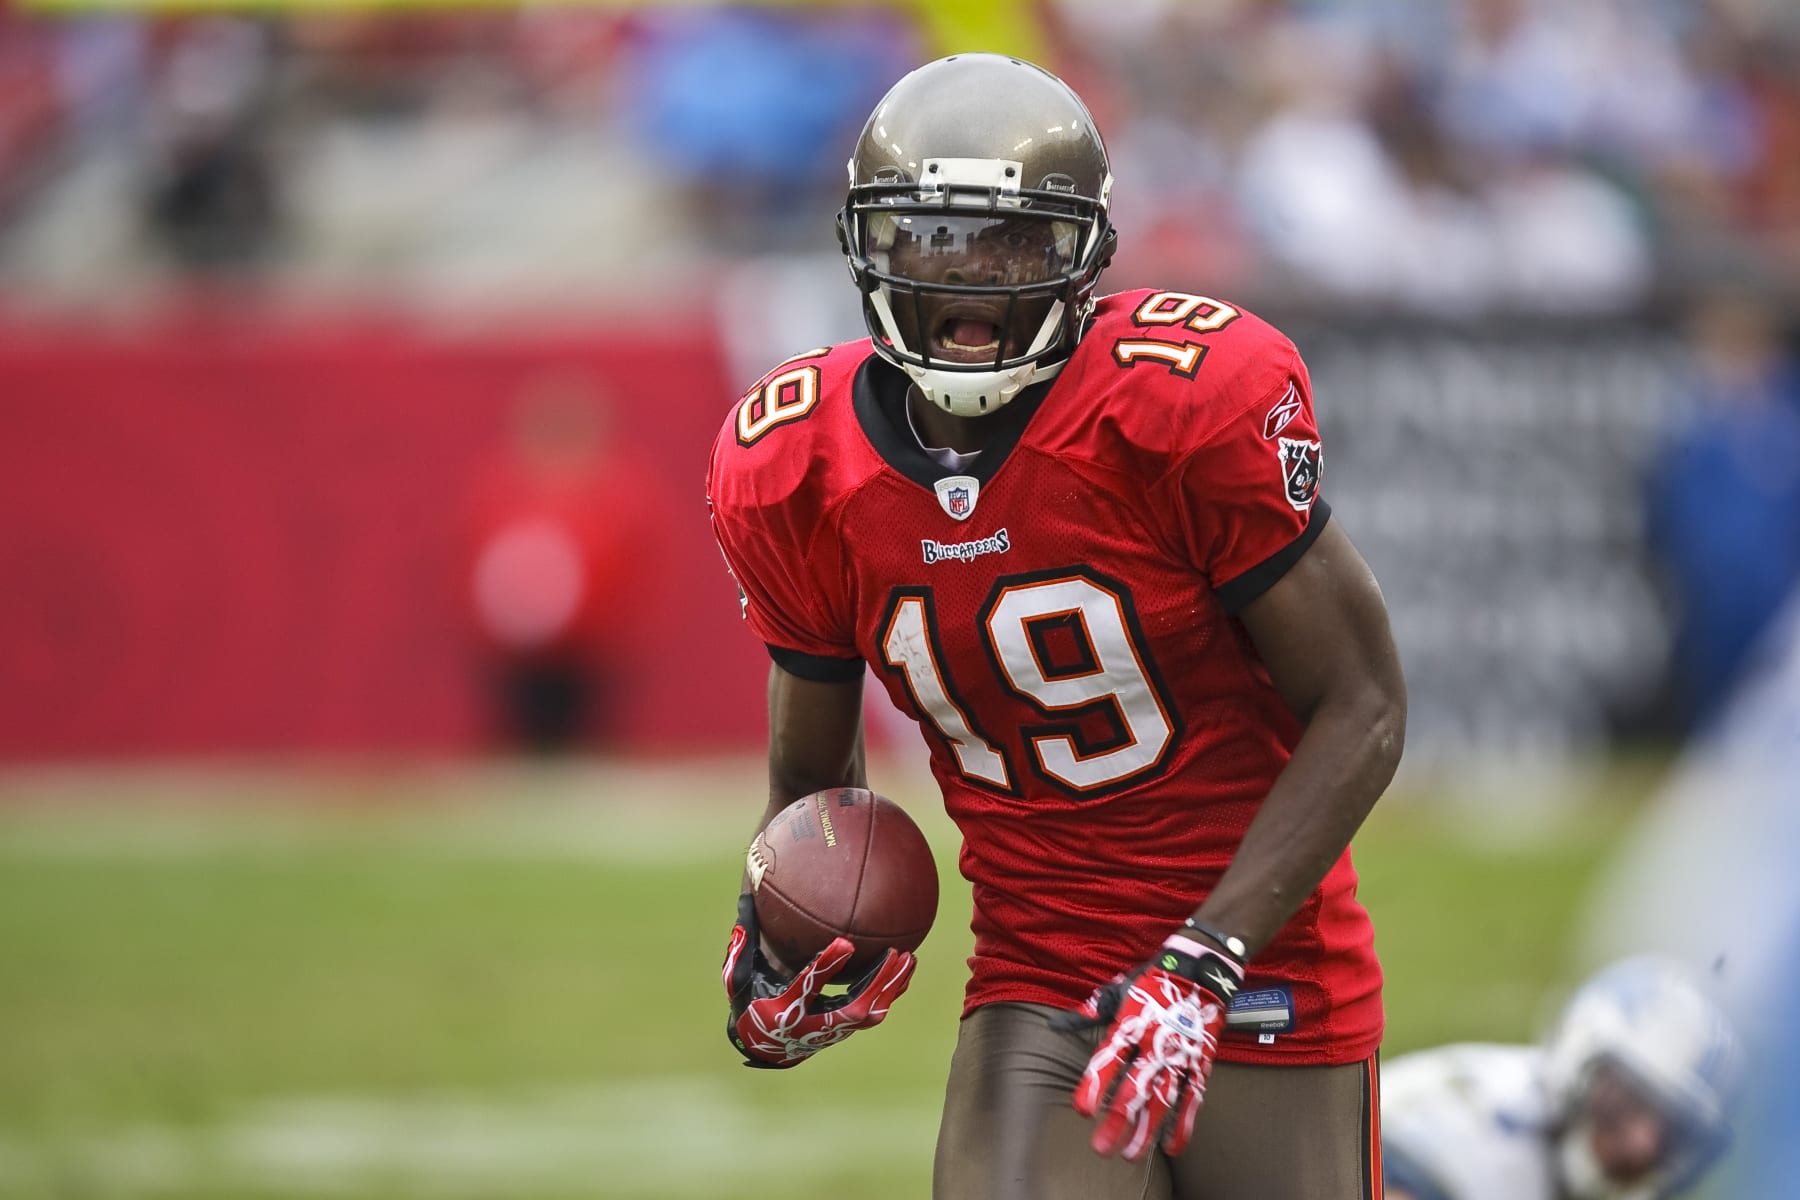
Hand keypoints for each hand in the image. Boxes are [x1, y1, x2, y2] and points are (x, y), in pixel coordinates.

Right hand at [721, 893, 915, 1067]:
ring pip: (870, 1011)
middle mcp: (814, 1025)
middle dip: (877, 982)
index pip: (809, 987)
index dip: (827, 966)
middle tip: (897, 953)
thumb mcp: (739, 977)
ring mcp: (833, 1031)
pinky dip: (890, 989)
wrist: (763, 1048)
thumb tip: (745, 897)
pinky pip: (873, 1009)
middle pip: (854, 1007)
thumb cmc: (750, 1006)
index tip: (846, 943)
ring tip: (910, 958)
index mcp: (785, 1011)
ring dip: (891, 986)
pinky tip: (904, 967)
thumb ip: (743, 943)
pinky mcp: (845, 1027)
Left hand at [1055, 936, 1244, 1159]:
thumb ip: (1086, 1015)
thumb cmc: (1150, 984)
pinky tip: (1172, 1148)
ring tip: (1130, 1155)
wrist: (1199, 971)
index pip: (1108, 1059)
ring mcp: (1180, 1056)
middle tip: (1101, 1148)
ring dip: (1146, 1130)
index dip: (1094, 1085)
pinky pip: (1193, 1098)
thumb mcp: (1117, 994)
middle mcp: (1154, 1043)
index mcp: (1130, 1025)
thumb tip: (1053, 1025)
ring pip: (1162, 1100)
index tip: (1082, 1111)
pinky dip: (1185, 1124)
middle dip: (1117, 1120)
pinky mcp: (1201, 1063)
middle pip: (1134, 1087)